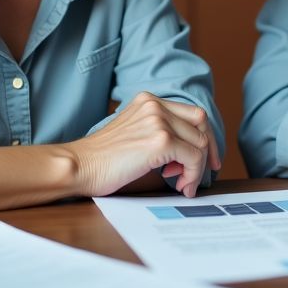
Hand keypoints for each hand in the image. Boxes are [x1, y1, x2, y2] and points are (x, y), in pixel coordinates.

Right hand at [64, 92, 220, 197]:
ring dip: (197, 169)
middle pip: (201, 123)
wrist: (79, 166)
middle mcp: (155, 105)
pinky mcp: (160, 141)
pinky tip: (180, 186)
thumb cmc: (101, 159)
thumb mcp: (133, 134)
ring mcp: (158, 121)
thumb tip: (189, 155)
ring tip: (183, 184)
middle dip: (207, 150)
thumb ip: (158, 133)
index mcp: (148, 101)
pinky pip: (193, 158)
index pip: (191, 113)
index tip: (205, 158)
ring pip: (199, 143)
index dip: (203, 136)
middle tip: (204, 172)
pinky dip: (193, 175)